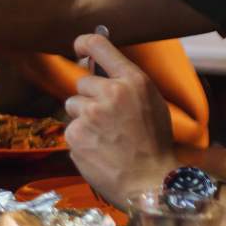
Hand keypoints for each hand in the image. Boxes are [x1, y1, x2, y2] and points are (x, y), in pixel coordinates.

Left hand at [64, 33, 177, 204]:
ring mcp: (91, 113)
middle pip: (82, 83)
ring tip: (105, 137)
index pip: (100, 46)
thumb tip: (95, 67)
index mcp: (133, 81)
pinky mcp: (76, 134)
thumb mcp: (151, 103)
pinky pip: (71, 128)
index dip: (85, 43)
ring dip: (83, 118)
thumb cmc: (154, 144)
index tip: (79, 47)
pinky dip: (81, 139)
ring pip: (73, 106)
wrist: (151, 183)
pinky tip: (99, 150)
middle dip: (90, 99)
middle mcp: (110, 92)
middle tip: (110, 120)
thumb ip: (126, 84)